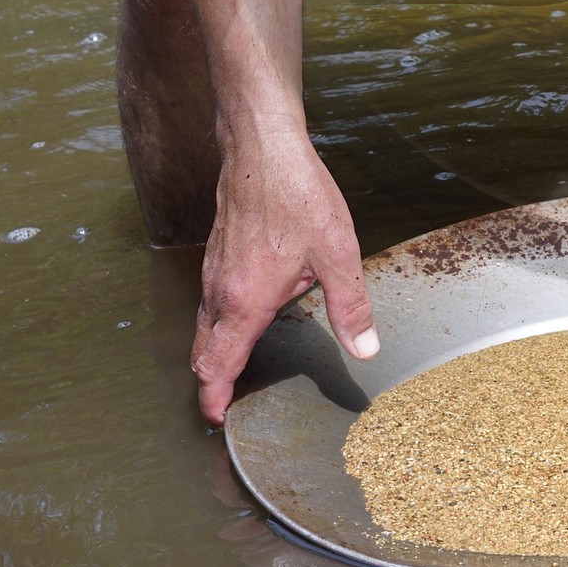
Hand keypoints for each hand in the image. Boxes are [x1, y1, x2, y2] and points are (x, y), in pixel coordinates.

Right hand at [191, 124, 378, 424]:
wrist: (262, 147)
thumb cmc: (296, 195)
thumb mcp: (336, 253)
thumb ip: (350, 307)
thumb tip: (364, 350)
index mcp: (246, 301)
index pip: (218, 365)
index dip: (214, 398)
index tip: (218, 419)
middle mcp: (221, 290)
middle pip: (203, 351)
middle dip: (210, 381)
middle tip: (223, 404)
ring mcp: (214, 269)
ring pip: (204, 324)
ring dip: (213, 351)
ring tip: (232, 368)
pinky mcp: (217, 251)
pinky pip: (209, 299)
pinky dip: (216, 322)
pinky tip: (241, 314)